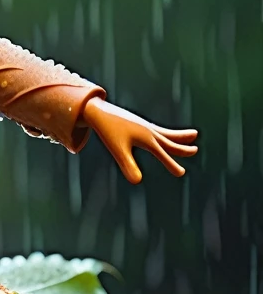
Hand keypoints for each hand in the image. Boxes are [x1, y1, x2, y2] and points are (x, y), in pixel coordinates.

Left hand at [81, 96, 197, 183]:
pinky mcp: (140, 124)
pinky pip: (158, 130)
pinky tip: (166, 135)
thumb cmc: (108, 131)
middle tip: (195, 150)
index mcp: (146, 138)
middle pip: (169, 141)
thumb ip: (128, 165)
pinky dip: (166, 133)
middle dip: (182, 147)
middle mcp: (149, 130)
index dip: (171, 164)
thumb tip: (137, 182)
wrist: (99, 111)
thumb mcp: (117, 150)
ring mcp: (145, 126)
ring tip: (194, 134)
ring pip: (167, 133)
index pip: (162, 153)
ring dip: (180, 136)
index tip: (181, 173)